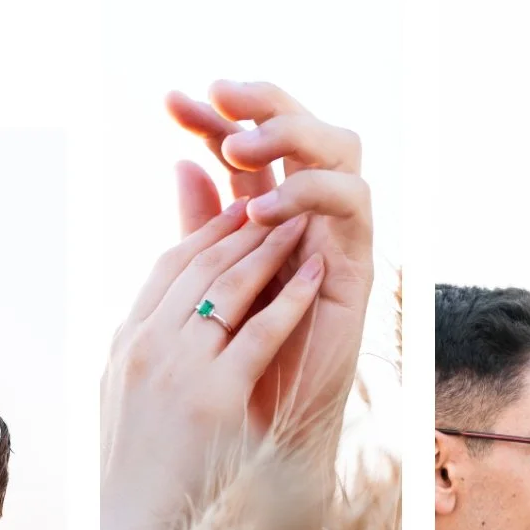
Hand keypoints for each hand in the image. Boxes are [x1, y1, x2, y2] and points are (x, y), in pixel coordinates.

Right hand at [101, 196, 325, 529]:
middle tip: (279, 199)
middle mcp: (148, 345)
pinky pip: (260, 331)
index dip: (207, 232)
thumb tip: (165, 336)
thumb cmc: (135, 481)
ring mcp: (179, 369)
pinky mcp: (214, 397)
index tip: (238, 213)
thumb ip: (147, 361)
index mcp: (127, 344)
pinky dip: (291, 297)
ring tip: (302, 221)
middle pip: (198, 263)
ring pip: (229, 286)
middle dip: (243, 226)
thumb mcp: (127, 406)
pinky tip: (316, 275)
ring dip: (270, 247)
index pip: (167, 267)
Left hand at [166, 81, 372, 441]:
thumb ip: (200, 228)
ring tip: (236, 150)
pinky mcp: (358, 263)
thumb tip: (180, 161)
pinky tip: (263, 209)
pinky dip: (311, 193)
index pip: (244, 145)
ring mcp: (336, 234)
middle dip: (260, 103)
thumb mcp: (208, 286)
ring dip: (288, 137)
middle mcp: (308, 214)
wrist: (265, 434)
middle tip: (215, 95)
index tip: (170, 98)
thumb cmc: (236, 367)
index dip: (211, 117)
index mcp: (266, 214)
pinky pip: (352, 203)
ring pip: (338, 148)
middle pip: (300, 128)